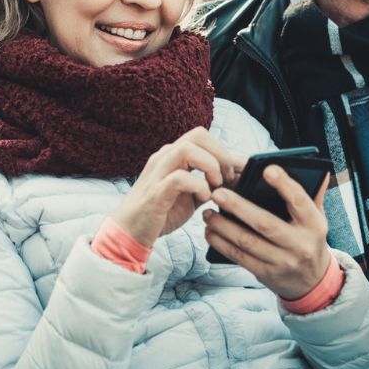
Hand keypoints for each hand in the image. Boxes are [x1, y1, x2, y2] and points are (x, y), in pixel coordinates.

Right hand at [110, 127, 243, 247]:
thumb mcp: (192, 194)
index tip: (236, 173)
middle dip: (220, 154)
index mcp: (174, 154)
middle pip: (198, 134)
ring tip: (216, 185)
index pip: (204, 137)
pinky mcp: (155, 191)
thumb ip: (210, 183)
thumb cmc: (162, 212)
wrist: (130, 233)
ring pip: (187, 149)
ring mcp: (158, 172)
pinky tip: (203, 199)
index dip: (225, 151)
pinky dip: (198, 186)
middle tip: (227, 178)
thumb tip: (237, 176)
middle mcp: (165, 157)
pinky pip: (180, 177)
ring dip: (210, 165)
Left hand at [203, 164, 330, 299]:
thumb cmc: (309, 239)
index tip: (267, 169)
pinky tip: (210, 231)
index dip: (284, 185)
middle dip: (239, 207)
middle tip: (218, 193)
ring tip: (207, 212)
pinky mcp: (265, 273)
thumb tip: (318, 169)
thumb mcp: (318, 218)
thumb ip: (314, 194)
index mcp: (314, 225)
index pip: (300, 201)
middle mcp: (299, 244)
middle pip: (265, 224)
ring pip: (247, 242)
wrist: (312, 281)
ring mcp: (281, 261)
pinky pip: (239, 257)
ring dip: (223, 227)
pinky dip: (221, 243)